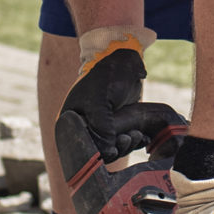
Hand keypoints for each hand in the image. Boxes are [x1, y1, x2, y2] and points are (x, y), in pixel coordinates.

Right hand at [59, 41, 185, 164]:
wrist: (123, 60)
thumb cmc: (107, 76)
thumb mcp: (99, 100)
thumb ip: (100, 126)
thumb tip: (107, 152)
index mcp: (71, 122)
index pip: (81, 148)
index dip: (98, 153)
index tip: (113, 148)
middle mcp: (83, 127)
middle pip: (98, 151)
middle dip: (115, 150)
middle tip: (127, 139)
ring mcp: (101, 127)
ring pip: (113, 148)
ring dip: (126, 146)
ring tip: (136, 135)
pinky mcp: (117, 125)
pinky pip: (123, 140)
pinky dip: (133, 142)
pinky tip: (142, 137)